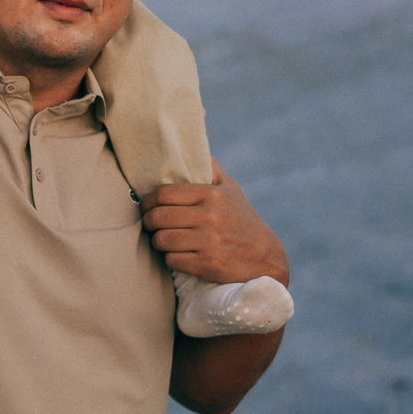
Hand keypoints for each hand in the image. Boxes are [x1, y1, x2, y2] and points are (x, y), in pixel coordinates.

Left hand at [142, 161, 287, 286]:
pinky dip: (171, 259)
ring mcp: (210, 242)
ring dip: (158, 242)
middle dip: (148, 222)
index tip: (145, 207)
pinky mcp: (209, 265)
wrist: (267, 260)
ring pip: (162, 240)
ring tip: (163, 240)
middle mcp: (211, 217)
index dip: (147, 201)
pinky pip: (172, 260)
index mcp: (213, 195)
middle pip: (158, 217)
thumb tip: (192, 148)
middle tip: (150, 225)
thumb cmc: (243, 222)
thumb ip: (211, 171)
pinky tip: (178, 255)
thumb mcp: (232, 191)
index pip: (164, 194)